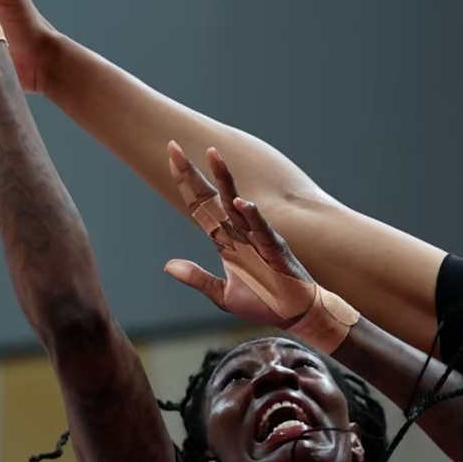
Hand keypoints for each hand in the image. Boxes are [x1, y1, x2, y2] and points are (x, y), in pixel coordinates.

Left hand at [164, 142, 312, 326]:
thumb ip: (197, 278)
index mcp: (226, 239)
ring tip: (212, 155)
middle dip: (194, 172)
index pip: (200, 205)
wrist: (294, 314)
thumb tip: (168, 265)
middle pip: (213, 196)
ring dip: (225, 179)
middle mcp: (239, 231)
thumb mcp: (222, 294)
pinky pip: (262, 229)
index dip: (186, 184)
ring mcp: (257, 236)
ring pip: (237, 202)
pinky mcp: (274, 248)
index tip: (171, 159)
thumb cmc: (263, 301)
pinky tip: (241, 202)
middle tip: (174, 147)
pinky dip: (252, 215)